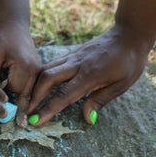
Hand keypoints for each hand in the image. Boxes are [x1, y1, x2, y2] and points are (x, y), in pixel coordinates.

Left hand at [0, 24, 40, 116]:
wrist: (16, 27)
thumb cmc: (2, 40)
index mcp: (24, 68)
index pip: (15, 91)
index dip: (7, 102)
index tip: (5, 115)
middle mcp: (35, 72)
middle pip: (27, 96)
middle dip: (22, 110)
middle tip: (22, 127)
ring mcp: (38, 72)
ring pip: (32, 93)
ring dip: (27, 105)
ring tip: (24, 122)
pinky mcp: (37, 72)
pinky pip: (33, 88)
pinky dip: (28, 97)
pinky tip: (24, 108)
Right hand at [27, 25, 150, 125]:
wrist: (129, 34)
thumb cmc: (128, 62)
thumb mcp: (121, 85)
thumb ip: (100, 100)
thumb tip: (87, 119)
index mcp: (90, 74)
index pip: (64, 95)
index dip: (48, 109)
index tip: (36, 121)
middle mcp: (77, 64)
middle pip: (47, 78)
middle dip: (34, 97)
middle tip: (26, 113)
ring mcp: (73, 56)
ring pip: (46, 69)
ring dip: (35, 86)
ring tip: (29, 101)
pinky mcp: (72, 53)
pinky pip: (53, 64)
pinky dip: (42, 76)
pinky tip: (40, 86)